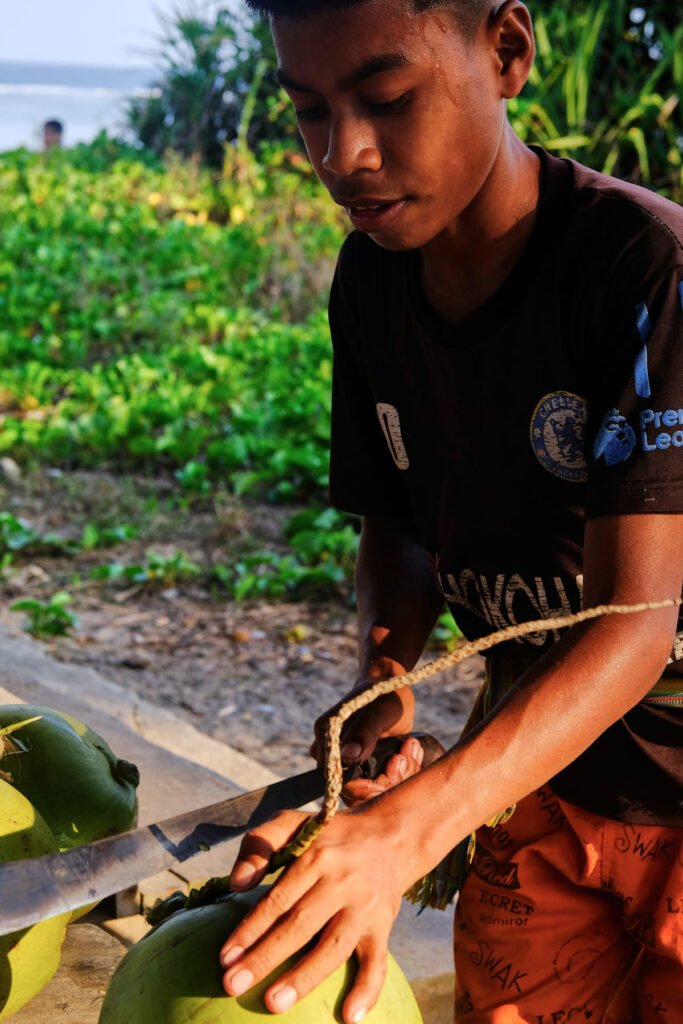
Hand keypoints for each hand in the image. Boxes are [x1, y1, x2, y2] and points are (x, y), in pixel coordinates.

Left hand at [220, 805, 409, 1022]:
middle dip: (266, 957)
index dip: (251, 928)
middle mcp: (343, 882)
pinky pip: (378, 961)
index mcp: (318, 856)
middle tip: (233, 985)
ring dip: (304, 978)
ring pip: (334, 947)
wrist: (392, 837)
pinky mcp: (384, 925)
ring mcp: (366, 907)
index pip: (279, 898)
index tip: (225, 956)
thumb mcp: (294, 823)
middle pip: (301, 925)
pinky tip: (349, 1017)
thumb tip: (236, 884)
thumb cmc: (330, 835)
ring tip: (273, 1004)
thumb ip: (260, 844)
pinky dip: (367, 990)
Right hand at [310, 683, 415, 804]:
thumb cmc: (384, 692)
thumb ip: (364, 732)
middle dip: (387, 779)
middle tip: (404, 755)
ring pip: (369, 789)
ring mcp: (347, 759)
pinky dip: (398, 772)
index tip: (395, 765)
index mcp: (328, 737)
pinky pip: (379, 782)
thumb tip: (346, 757)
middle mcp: (332, 752)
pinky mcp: (361, 764)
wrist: (389, 684)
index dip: (367, 786)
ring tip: (409, 748)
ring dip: (396, 774)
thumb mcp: (380, 711)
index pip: (338, 781)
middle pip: (355, 790)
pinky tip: (407, 750)